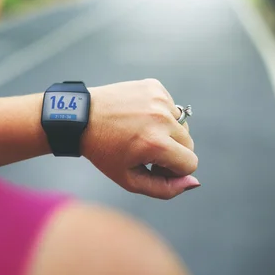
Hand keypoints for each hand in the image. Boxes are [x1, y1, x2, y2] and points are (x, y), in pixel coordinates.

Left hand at [82, 79, 199, 199]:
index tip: (153, 166)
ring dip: (166, 132)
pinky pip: (170, 107)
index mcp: (156, 143)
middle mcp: (162, 118)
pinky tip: (138, 118)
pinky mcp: (154, 86)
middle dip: (172, 152)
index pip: (190, 163)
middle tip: (145, 152)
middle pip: (189, 144)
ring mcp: (159, 99)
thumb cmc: (103, 151)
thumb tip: (194, 182)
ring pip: (181, 125)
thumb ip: (164, 189)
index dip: (173, 171)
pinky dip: (159, 115)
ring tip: (140, 133)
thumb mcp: (129, 179)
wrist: (81, 117)